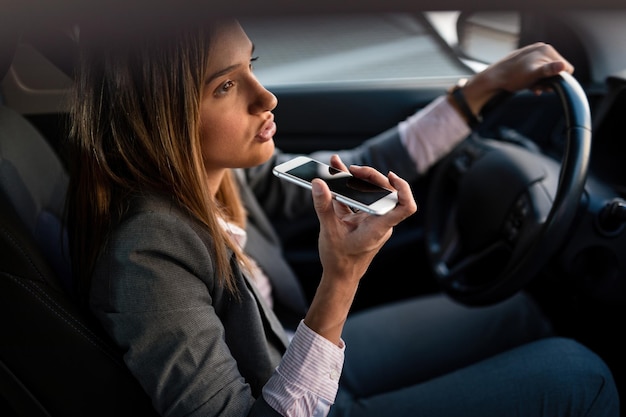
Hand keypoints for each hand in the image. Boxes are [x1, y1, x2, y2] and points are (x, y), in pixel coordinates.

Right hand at [303, 154, 416, 343]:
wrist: (340, 276)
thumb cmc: (339, 259)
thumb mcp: (329, 231)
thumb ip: (323, 206)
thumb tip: (318, 182)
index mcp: (378, 228)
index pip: (404, 208)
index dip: (404, 189)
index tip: (391, 175)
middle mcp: (380, 222)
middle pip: (386, 192)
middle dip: (370, 176)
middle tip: (352, 169)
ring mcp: (373, 220)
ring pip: (373, 193)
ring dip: (359, 179)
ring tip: (340, 167)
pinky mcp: (363, 219)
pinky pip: (360, 199)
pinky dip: (349, 188)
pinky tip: (337, 175)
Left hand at [462, 42, 574, 114]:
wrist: (493, 78)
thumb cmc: (513, 77)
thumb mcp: (533, 75)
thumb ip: (548, 70)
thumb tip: (562, 66)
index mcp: (546, 50)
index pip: (566, 67)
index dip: (559, 79)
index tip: (548, 86)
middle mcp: (541, 48)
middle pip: (556, 69)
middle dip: (549, 81)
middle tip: (539, 88)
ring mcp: (533, 53)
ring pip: (546, 71)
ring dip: (542, 82)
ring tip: (532, 87)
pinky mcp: (527, 59)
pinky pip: (538, 70)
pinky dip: (536, 79)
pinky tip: (530, 86)